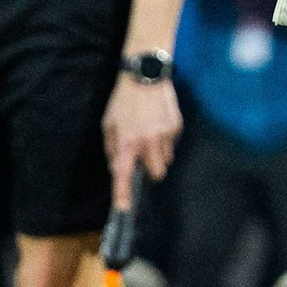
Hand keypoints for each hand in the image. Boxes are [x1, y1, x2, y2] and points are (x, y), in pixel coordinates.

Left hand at [102, 78, 181, 209]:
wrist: (145, 77)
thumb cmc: (123, 102)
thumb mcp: (109, 125)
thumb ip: (114, 149)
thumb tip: (118, 167)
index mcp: (127, 143)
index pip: (124, 175)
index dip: (123, 194)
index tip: (124, 209)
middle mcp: (147, 143)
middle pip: (157, 173)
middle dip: (151, 171)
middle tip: (144, 160)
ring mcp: (165, 135)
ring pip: (166, 159)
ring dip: (159, 155)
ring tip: (150, 135)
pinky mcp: (176, 127)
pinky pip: (173, 143)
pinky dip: (166, 140)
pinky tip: (158, 124)